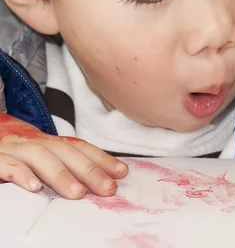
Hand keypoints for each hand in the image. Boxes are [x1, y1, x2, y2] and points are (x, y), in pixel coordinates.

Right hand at [0, 113, 127, 198]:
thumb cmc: (14, 154)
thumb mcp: (41, 156)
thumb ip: (64, 164)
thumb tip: (101, 179)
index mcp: (47, 143)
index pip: (78, 147)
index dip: (101, 158)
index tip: (122, 172)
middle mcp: (32, 142)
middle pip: (64, 151)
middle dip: (89, 169)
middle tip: (107, 188)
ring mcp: (11, 148)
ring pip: (39, 155)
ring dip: (60, 174)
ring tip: (77, 192)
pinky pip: (5, 163)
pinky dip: (20, 173)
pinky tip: (33, 187)